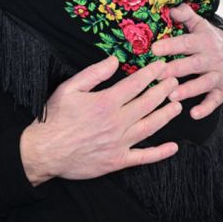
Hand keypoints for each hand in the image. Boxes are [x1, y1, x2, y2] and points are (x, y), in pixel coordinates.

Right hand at [20, 57, 181, 185]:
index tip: (162, 66)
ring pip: (150, 127)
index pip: (136, 85)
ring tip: (177, 105)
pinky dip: (160, 153)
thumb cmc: (54, 118)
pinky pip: (143, 157)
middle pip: (148, 103)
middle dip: (164, 90)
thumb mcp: (69, 88)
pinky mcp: (117, 161)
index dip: (151, 74)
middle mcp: (117, 122)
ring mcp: (119, 143)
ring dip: (166, 115)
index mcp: (106, 102)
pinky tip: (173, 147)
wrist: (44, 151)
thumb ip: (94, 73)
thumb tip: (114, 60)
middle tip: (176, 82)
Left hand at [151, 4, 222, 119]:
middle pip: (194, 65)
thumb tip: (170, 6)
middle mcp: (212, 58)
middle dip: (176, 70)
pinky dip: (206, 108)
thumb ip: (185, 15)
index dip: (171, 46)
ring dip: (188, 90)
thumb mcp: (199, 24)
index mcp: (203, 41)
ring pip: (204, 84)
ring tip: (171, 96)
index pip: (186, 43)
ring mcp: (218, 75)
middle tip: (158, 75)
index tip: (154, 49)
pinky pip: (215, 100)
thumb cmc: (206, 38)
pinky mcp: (222, 89)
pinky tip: (193, 114)